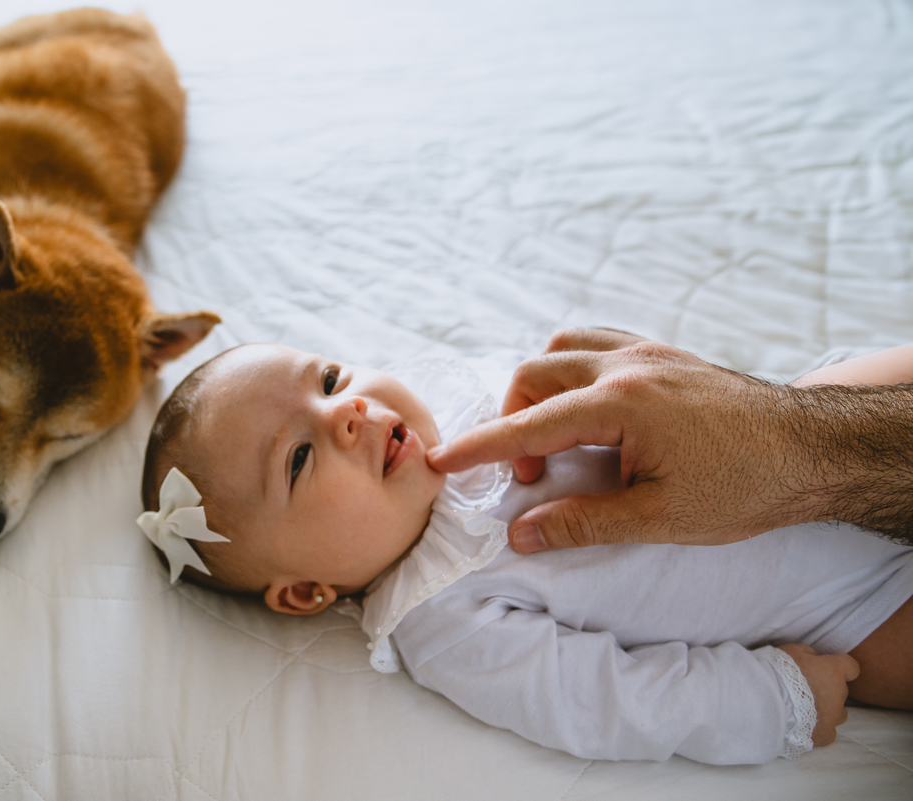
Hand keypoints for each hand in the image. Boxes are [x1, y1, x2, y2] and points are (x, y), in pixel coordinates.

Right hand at [427, 329, 806, 551]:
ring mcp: (647, 351)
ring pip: (562, 346)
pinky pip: (596, 340)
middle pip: (535, 374)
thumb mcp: (662, 517)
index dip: (480, 446)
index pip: (529, 425)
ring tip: (556, 436)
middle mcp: (627, 364)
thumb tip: (522, 532)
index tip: (440, 460)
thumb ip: (584, 522)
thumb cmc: (748, 486)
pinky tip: (588, 407)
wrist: (817, 451)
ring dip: (541, 388)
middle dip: (515, 421)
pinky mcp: (663, 353)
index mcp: (622, 403)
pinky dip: (572, 367)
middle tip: (536, 474)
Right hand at [778, 644, 858, 746]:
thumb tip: (815, 657)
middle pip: (840, 691)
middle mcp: (839, 695)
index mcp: (834, 672)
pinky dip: (819, 728)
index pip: (850, 667)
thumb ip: (809, 653)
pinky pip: (828, 732)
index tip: (826, 667)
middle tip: (805, 688)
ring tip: (804, 709)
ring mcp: (833, 718)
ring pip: (838, 713)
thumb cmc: (778, 672)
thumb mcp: (792, 651)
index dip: (840, 667)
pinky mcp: (824, 735)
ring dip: (826, 709)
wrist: (767, 701)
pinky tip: (804, 725)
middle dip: (827, 689)